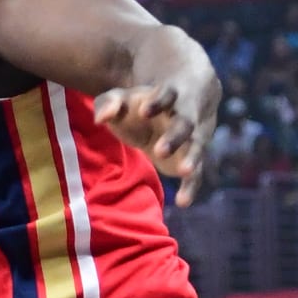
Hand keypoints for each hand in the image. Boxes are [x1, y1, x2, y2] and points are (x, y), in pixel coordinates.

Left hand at [92, 82, 213, 207]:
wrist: (170, 112)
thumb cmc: (139, 107)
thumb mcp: (120, 100)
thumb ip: (109, 103)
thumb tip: (101, 118)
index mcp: (167, 96)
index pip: (166, 95)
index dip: (157, 102)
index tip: (143, 111)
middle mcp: (184, 116)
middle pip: (185, 124)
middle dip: (174, 136)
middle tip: (160, 150)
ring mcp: (191, 138)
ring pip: (196, 147)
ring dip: (191, 159)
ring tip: (185, 171)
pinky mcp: (190, 159)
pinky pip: (196, 174)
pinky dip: (191, 187)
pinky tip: (183, 202)